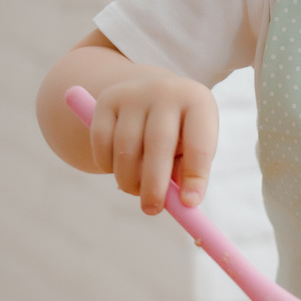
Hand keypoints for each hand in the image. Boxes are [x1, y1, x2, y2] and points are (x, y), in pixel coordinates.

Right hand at [88, 76, 218, 214]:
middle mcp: (166, 91)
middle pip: (159, 144)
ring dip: (128, 179)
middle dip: (155, 184)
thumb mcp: (192, 147)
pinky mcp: (107, 99)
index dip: (195, 176)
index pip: (199, 143)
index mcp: (198, 102)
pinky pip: (102, 142)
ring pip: (126, 147)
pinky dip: (107, 165)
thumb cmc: (180, 133)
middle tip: (152, 210)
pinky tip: (118, 171)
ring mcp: (134, 93)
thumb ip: (187, 173)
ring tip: (135, 190)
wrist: (151, 95)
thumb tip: (181, 205)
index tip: (189, 204)